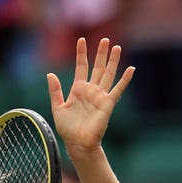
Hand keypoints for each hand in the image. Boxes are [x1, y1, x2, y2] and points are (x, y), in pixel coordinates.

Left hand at [47, 37, 133, 155]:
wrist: (78, 143)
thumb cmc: (67, 128)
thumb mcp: (58, 108)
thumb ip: (55, 91)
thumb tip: (49, 74)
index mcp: (78, 89)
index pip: (81, 67)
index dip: (81, 54)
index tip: (81, 40)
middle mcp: (90, 90)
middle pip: (97, 67)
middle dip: (100, 53)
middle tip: (104, 39)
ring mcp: (100, 96)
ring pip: (108, 74)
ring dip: (112, 61)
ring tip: (116, 47)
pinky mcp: (108, 103)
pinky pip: (118, 89)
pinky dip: (125, 79)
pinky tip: (131, 69)